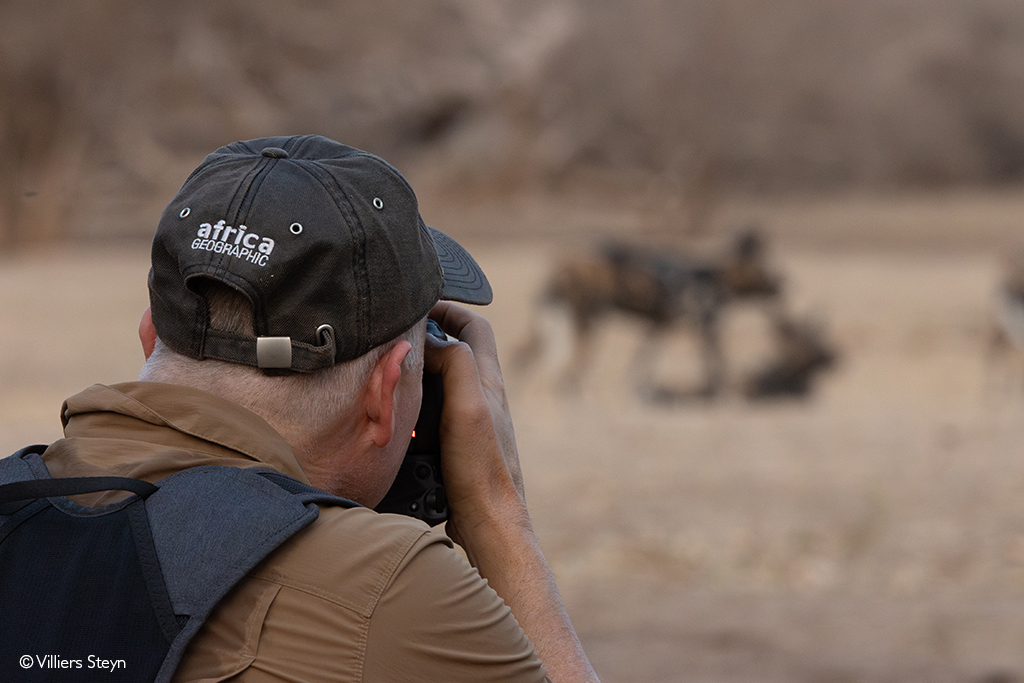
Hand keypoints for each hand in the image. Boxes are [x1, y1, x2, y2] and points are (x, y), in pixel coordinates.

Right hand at [426, 302, 600, 681]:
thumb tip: (435, 337)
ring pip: (442, 384)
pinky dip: (412, 409)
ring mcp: (471, 424)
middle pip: (456, 351)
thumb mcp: (469, 405)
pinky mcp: (457, 448)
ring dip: (417, 374)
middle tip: (393, 337)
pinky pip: (432, 416)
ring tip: (387, 373)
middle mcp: (483, 398)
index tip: (414, 304)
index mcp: (488, 381)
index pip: (473, 325)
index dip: (447, 306)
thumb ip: (458, 363)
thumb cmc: (482, 468)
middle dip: (425, 338)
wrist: (490, 525)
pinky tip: (393, 420)